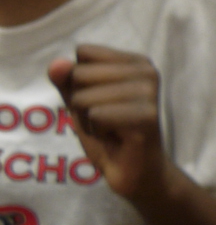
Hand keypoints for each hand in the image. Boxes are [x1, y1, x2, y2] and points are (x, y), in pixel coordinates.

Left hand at [48, 46, 176, 211]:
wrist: (134, 171)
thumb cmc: (109, 133)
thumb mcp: (80, 102)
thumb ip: (66, 80)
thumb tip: (57, 64)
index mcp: (136, 61)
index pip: (83, 53)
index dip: (79, 80)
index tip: (100, 101)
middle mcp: (147, 71)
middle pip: (80, 74)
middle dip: (81, 102)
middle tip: (105, 119)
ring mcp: (149, 93)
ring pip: (84, 97)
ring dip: (88, 120)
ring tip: (111, 130)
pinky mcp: (146, 117)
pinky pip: (96, 115)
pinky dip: (98, 132)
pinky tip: (117, 139)